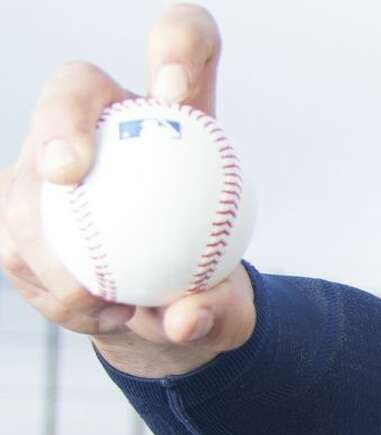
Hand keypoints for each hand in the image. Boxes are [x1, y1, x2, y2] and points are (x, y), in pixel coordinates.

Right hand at [0, 3, 254, 376]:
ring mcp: (47, 160)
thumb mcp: (233, 303)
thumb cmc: (204, 284)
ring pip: (26, 175)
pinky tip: (92, 313)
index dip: (176, 46)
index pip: (182, 44)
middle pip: (71, 87)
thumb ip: (220, 309)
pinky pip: (17, 242)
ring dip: (52, 238)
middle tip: (67, 171)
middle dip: (61, 115)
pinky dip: (55, 286)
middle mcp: (104, 121)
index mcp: (174, 115)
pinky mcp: (14, 209)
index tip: (176, 90)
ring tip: (100, 298)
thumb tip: (186, 318)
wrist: (159, 311)